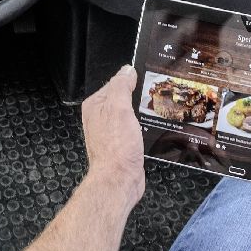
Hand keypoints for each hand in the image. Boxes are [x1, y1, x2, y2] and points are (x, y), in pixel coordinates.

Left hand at [81, 64, 145, 202]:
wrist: (119, 180)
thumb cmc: (116, 147)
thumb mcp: (119, 108)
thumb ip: (121, 86)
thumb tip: (127, 70)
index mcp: (95, 105)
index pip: (115, 83)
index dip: (131, 81)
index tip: (148, 79)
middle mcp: (99, 118)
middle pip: (122, 99)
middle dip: (137, 98)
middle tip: (154, 97)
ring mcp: (110, 132)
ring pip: (129, 115)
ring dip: (141, 114)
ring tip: (155, 112)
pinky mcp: (120, 145)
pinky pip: (133, 129)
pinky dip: (142, 127)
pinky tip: (151, 129)